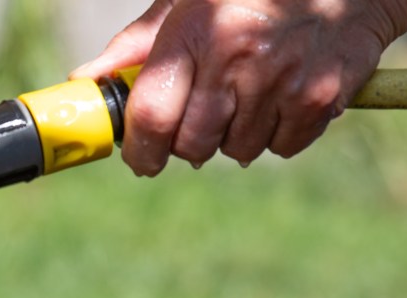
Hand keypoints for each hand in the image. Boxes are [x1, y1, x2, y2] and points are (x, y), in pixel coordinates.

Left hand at [70, 0, 406, 175]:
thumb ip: (139, 42)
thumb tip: (86, 79)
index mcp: (196, 30)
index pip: (152, 115)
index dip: (140, 149)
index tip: (140, 157)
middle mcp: (236, 56)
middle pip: (192, 145)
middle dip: (189, 144)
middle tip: (202, 117)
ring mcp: (281, 79)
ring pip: (237, 151)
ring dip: (235, 136)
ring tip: (250, 92)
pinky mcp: (320, 97)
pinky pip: (282, 147)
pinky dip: (278, 134)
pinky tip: (284, 95)